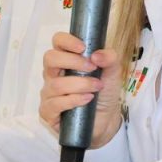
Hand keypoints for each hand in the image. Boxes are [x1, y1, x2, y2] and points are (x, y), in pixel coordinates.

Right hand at [39, 32, 122, 148]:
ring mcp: (49, 93)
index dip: (67, 41)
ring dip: (79, 84)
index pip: (57, 41)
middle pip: (50, 58)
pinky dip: (73, 100)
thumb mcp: (113, 72)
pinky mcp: (48, 112)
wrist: (106, 119)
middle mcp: (53, 74)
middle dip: (72, 61)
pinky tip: (87, 100)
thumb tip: (97, 55)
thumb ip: (110, 58)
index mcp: (66, 59)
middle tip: (92, 68)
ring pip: (56, 84)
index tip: (83, 48)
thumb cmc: (104, 92)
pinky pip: (54, 104)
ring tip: (96, 87)